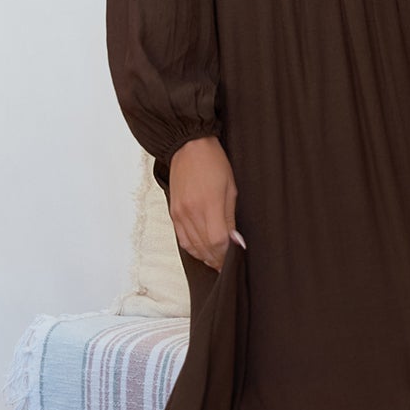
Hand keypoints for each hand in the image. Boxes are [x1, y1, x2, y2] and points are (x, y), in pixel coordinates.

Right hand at [168, 135, 244, 270]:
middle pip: (205, 248)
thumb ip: (230, 218)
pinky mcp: (173, 213)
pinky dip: (193, 249)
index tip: (236, 255)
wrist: (189, 147)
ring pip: (193, 247)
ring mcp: (179, 213)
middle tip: (229, 262)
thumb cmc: (213, 162)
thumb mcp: (230, 188)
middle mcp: (190, 212)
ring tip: (217, 259)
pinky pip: (182, 239)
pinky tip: (203, 250)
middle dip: (218, 258)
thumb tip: (235, 241)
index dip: (227, 253)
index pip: (217, 241)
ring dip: (206, 257)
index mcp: (208, 204)